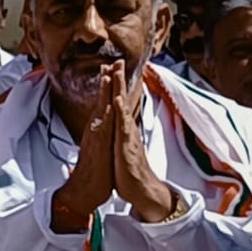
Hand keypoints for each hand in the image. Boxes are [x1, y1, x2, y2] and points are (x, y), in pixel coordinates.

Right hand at [52, 63, 115, 229]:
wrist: (83, 191)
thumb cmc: (94, 174)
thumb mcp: (99, 151)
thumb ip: (100, 138)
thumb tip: (102, 130)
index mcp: (97, 130)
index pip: (103, 103)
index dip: (108, 86)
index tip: (111, 70)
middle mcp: (95, 129)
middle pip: (102, 100)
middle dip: (108, 80)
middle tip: (113, 61)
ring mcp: (95, 136)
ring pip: (101, 108)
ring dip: (105, 90)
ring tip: (108, 72)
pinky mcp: (98, 145)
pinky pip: (102, 125)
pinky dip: (105, 111)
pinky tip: (108, 101)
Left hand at [106, 60, 176, 221]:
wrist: (139, 190)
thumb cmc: (128, 170)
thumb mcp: (120, 148)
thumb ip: (121, 135)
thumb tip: (119, 125)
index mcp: (123, 129)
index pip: (119, 102)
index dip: (116, 86)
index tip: (112, 67)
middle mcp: (126, 129)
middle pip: (123, 100)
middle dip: (120, 80)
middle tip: (117, 59)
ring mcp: (127, 137)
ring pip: (123, 109)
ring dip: (120, 90)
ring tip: (117, 72)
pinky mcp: (126, 147)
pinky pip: (122, 127)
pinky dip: (120, 112)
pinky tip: (117, 100)